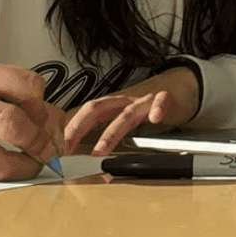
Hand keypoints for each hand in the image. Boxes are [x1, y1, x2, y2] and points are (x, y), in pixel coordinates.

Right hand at [0, 56, 66, 180]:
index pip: (26, 85)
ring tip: (29, 164)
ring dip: (25, 167)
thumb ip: (16, 98)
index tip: (47, 121)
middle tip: (46, 150)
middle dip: (39, 142)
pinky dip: (0, 176)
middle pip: (13, 123)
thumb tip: (58, 123)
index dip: (44, 107)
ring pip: (1, 161)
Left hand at [63, 66, 200, 156]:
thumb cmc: (146, 105)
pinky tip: (155, 119)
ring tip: (101, 149)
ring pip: (125, 113)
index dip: (71, 127)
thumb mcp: (121, 115)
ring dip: (111, 132)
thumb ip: (103, 126)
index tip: (60, 146)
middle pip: (98, 108)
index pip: (85, 113)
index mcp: (112, 105)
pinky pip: (160, 103)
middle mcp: (124, 101)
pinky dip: (157, 109)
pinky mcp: (164, 99)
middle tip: (69, 145)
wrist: (175, 87)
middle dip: (80, 126)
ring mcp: (143, 101)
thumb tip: (79, 142)